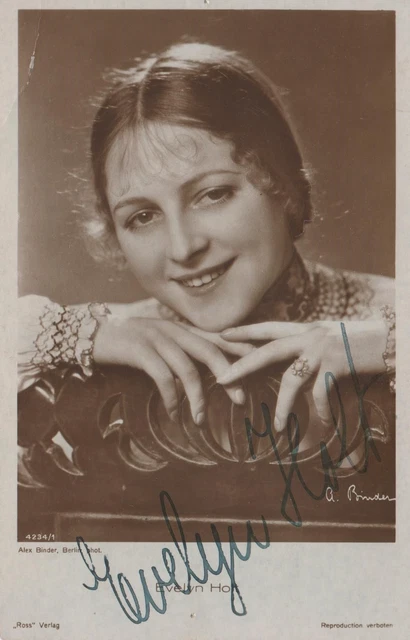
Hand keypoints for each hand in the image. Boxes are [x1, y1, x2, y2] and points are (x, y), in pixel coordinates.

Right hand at [93, 317, 253, 424]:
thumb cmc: (128, 343)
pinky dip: (171, 398)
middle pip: (210, 350)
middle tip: (241, 399)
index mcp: (180, 329)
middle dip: (229, 375)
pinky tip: (173, 413)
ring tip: (201, 420)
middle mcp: (173, 330)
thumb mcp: (157, 343)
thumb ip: (179, 352)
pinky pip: (163, 377)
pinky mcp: (140, 350)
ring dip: (198, 397)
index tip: (260, 363)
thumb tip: (200, 375)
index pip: (216, 337)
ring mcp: (157, 338)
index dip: (239, 349)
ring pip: (188, 368)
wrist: (92, 334)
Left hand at [216, 320, 388, 429]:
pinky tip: (324, 425)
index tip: (221, 334)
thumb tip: (293, 362)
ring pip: (291, 380)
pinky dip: (322, 412)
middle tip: (222, 379)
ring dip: (283, 406)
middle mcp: (310, 336)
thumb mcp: (330, 337)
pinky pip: (320, 394)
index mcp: (306, 328)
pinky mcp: (337, 365)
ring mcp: (322, 350)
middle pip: (268, 350)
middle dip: (243, 365)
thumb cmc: (361, 340)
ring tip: (278, 427)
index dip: (245, 330)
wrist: (392, 338)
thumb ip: (309, 346)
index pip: (268, 328)